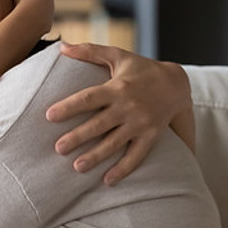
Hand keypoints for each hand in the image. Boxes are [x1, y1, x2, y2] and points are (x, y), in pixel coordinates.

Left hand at [46, 42, 191, 185]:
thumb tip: (62, 46)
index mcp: (117, 87)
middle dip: (78, 137)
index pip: (89, 98)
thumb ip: (90, 51)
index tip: (49, 115)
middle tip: (58, 148)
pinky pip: (137, 156)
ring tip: (77, 167)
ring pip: (115, 143)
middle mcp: (128, 107)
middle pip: (99, 124)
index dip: (69, 106)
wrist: (177, 83)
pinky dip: (124, 169)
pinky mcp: (151, 136)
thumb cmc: (141, 69)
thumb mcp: (118, 55)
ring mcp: (140, 124)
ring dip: (96, 156)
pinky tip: (108, 181)